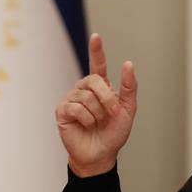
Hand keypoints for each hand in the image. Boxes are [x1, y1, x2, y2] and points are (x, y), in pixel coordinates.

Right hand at [55, 33, 137, 176]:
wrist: (102, 154)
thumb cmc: (113, 133)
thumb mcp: (127, 110)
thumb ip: (129, 88)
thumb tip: (128, 63)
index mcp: (100, 88)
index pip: (97, 65)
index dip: (96, 51)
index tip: (96, 36)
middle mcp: (84, 90)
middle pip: (93, 80)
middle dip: (107, 98)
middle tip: (112, 114)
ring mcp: (71, 99)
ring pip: (86, 96)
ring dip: (98, 113)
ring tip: (97, 123)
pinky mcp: (62, 111)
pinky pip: (76, 108)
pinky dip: (86, 119)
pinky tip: (86, 126)